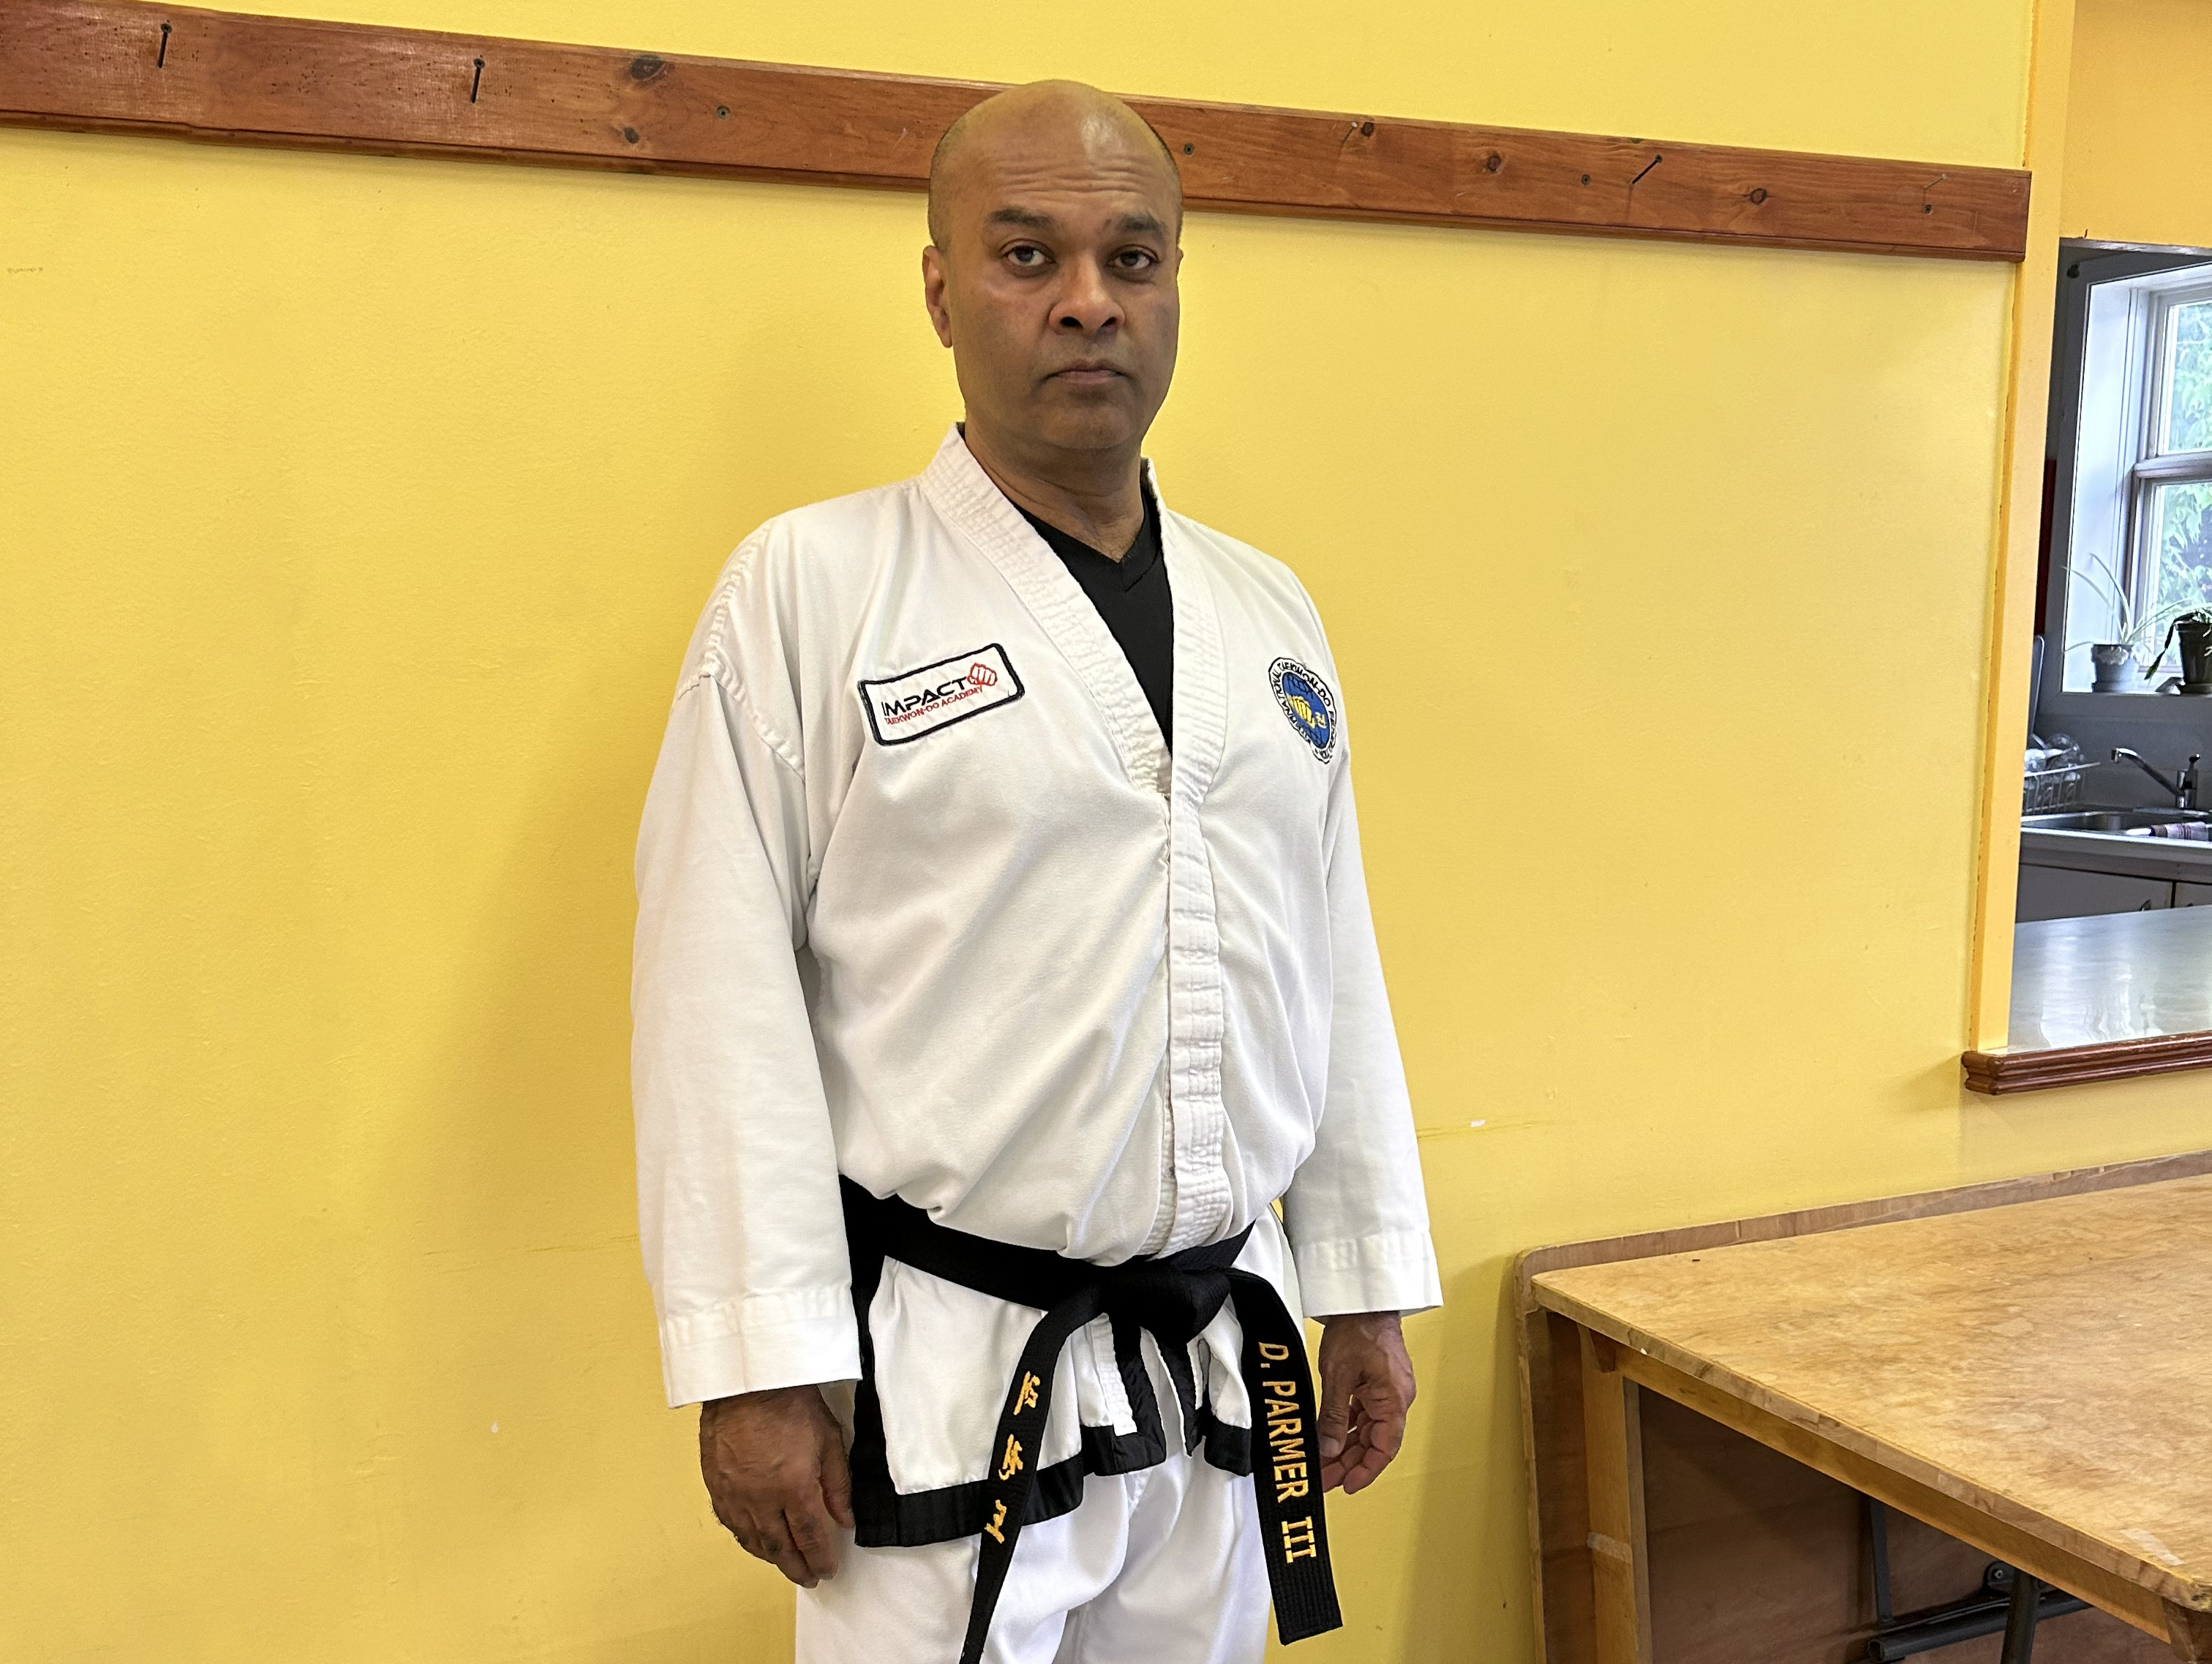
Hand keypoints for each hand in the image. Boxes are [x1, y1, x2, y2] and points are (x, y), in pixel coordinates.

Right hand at [699, 1384, 854, 1586]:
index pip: (810, 1537)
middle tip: (808, 1577)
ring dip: (771, 1557)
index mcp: (793, 1487)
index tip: (827, 1569)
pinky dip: (746, 1538)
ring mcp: (735, 1493)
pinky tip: (755, 1541)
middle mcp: (761, 1498)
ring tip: (786, 1563)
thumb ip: (838, 1484)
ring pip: (753, 1540)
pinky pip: (730, 1523)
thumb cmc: (790, 1402)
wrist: (749, 1380)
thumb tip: (844, 1519)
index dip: (820, 1558)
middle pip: (780, 1547)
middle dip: (797, 1567)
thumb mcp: (829, 1438)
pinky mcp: (716, 1484)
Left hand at [1314, 1311, 1414, 1494]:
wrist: (1361, 1300)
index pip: (1384, 1447)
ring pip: (1367, 1430)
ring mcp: (1386, 1392)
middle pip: (1374, 1442)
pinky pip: (1363, 1414)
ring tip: (1323, 1465)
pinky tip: (1330, 1440)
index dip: (1367, 1470)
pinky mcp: (1375, 1384)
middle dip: (1349, 1464)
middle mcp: (1395, 1399)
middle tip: (1325, 1480)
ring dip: (1346, 1448)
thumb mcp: (1338, 1376)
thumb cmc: (1357, 1329)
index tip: (1348, 1486)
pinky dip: (1347, 1428)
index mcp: (1394, 1399)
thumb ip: (1334, 1416)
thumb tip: (1330, 1450)